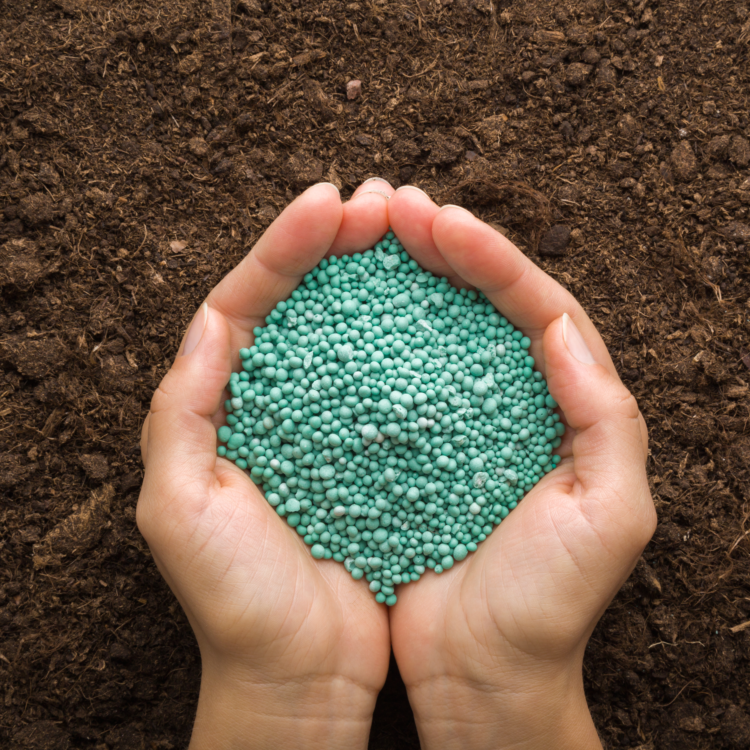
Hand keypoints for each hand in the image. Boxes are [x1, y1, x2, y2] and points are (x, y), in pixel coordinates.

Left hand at [137, 181, 393, 749]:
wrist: (299, 672)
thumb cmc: (235, 600)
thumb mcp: (179, 506)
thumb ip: (180, 411)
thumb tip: (210, 319)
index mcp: (223, 405)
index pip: (248, 303)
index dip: (286, 248)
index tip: (328, 205)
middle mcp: (279, 403)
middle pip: (304, 302)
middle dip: (337, 245)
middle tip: (380, 200)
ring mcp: (332, 423)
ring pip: (356, 330)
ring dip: (380, 277)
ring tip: (413, 228)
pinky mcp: (378, 452)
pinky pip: (398, 380)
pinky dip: (417, 339)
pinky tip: (443, 304)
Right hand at [382, 186, 655, 749]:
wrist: (484, 674)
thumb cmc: (549, 605)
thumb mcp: (611, 514)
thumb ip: (607, 417)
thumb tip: (562, 327)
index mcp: (566, 407)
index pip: (536, 308)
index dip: (492, 258)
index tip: (441, 222)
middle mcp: (512, 403)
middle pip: (482, 303)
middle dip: (444, 247)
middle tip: (395, 206)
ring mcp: (455, 422)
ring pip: (433, 331)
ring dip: (403, 278)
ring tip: (367, 233)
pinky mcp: (409, 449)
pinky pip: (389, 379)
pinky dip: (368, 340)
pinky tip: (339, 310)